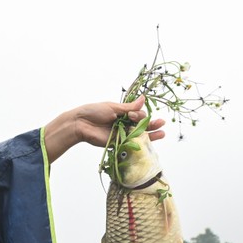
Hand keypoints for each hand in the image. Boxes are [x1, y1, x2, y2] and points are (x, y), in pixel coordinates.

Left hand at [44, 96, 165, 162]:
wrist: (80, 123)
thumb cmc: (94, 112)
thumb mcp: (113, 107)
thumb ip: (129, 107)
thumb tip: (144, 98)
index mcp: (123, 113)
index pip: (138, 114)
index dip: (139, 115)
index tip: (132, 115)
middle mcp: (124, 124)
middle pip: (141, 125)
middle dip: (152, 124)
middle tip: (161, 123)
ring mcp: (122, 134)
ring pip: (139, 135)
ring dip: (151, 134)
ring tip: (162, 133)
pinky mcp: (118, 144)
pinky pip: (131, 144)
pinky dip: (140, 143)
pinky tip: (150, 141)